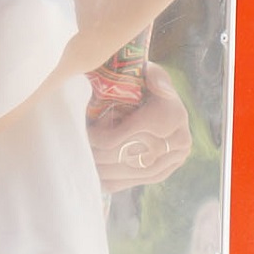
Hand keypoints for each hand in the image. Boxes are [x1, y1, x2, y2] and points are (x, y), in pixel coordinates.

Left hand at [88, 63, 192, 192]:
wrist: (161, 98)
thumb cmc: (145, 80)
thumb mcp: (149, 72)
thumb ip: (153, 76)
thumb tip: (156, 85)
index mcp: (171, 116)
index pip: (125, 136)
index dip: (99, 137)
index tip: (82, 133)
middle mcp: (178, 141)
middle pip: (127, 156)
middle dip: (97, 155)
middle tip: (74, 152)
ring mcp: (174, 159)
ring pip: (132, 172)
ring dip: (104, 171)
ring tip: (81, 165)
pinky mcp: (167, 170)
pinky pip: (138, 181)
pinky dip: (115, 181)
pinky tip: (95, 179)